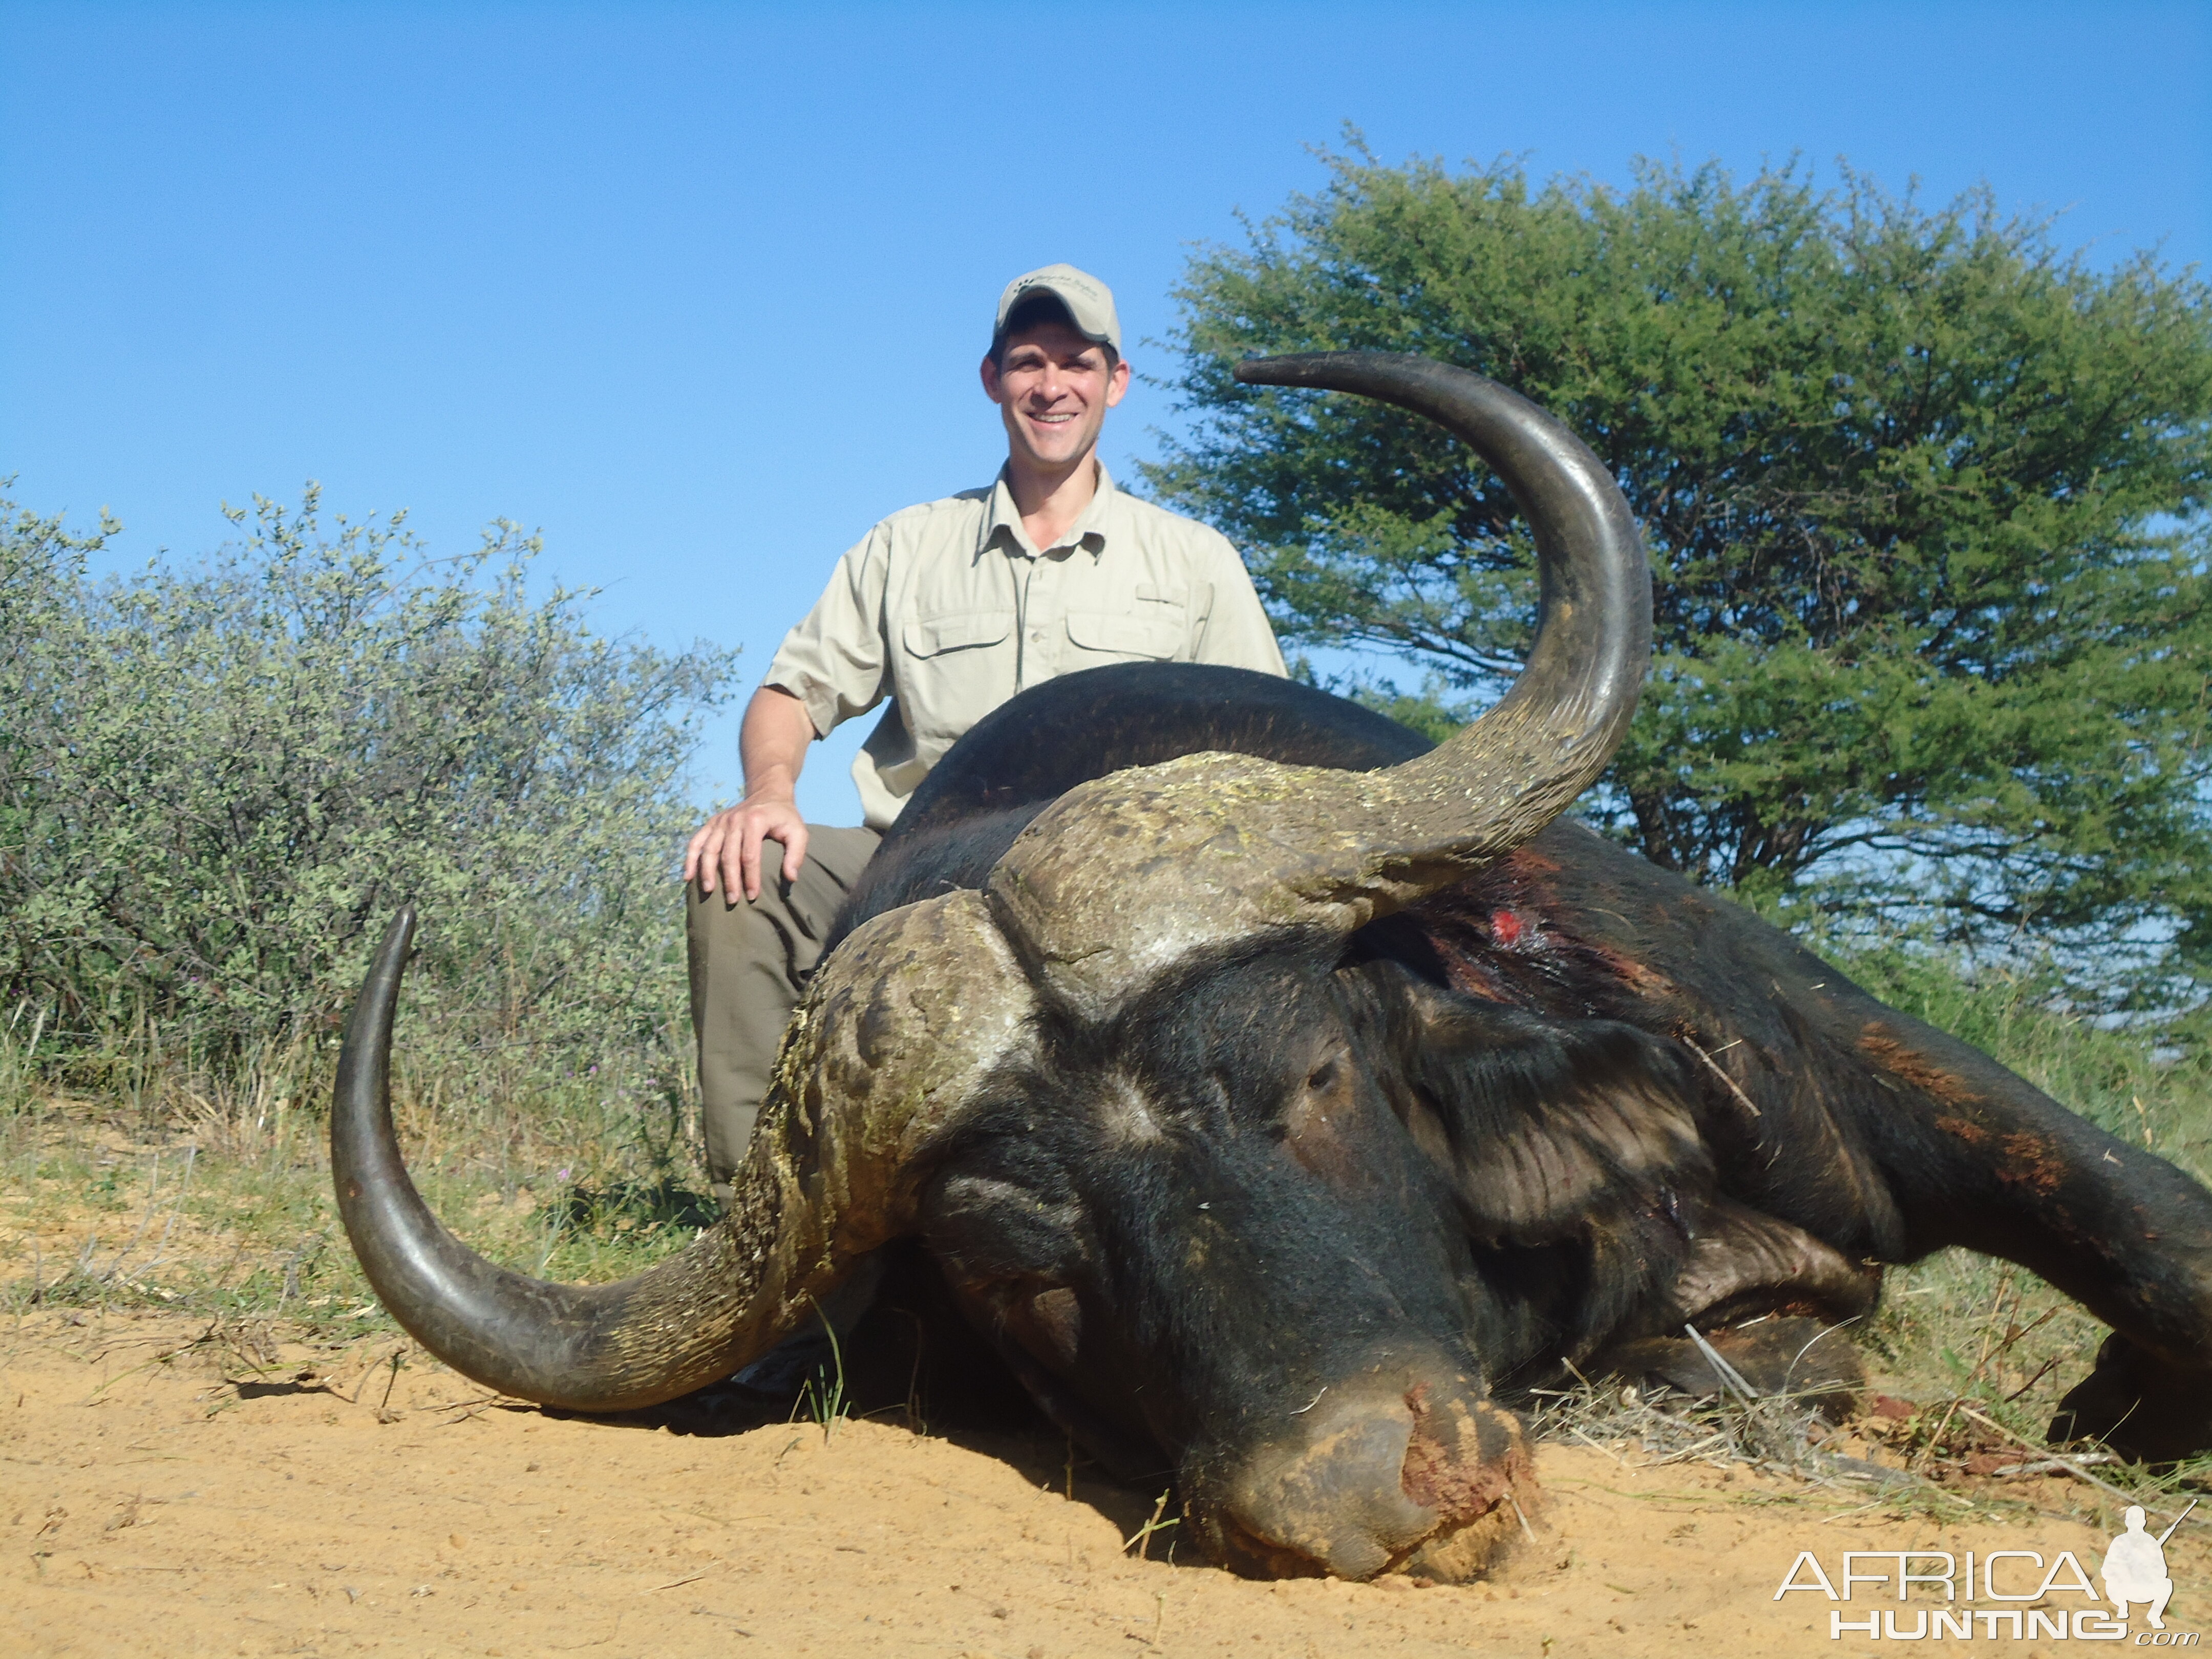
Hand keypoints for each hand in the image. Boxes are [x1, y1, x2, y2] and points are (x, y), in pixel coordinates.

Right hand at [684, 795, 808, 901]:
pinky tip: (688, 876)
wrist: (768, 794)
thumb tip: (791, 878)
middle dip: (730, 880)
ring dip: (707, 872)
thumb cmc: (785, 817)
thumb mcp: (798, 831)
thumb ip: (796, 854)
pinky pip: (696, 841)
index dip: (751, 878)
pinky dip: (690, 858)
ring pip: (709, 849)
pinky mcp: (712, 823)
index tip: (753, 896)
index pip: (750, 856)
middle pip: (728, 855)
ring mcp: (721, 821)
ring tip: (709, 891)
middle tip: (733, 901)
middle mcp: (734, 819)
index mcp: (755, 821)